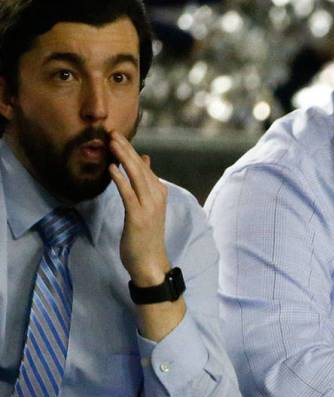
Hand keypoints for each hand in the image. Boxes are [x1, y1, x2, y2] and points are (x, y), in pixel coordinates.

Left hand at [108, 131, 170, 285]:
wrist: (151, 264)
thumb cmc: (146, 237)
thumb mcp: (147, 207)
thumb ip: (144, 185)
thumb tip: (144, 160)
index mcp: (159, 194)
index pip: (145, 168)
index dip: (131, 151)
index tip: (118, 136)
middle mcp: (157, 198)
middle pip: (141, 168)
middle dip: (126, 149)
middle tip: (112, 132)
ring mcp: (149, 208)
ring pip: (136, 177)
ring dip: (124, 158)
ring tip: (111, 143)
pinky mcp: (138, 217)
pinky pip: (128, 194)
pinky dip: (120, 180)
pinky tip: (111, 168)